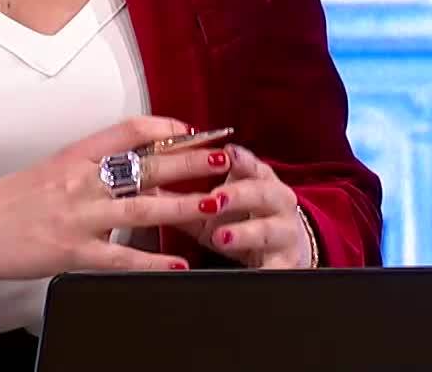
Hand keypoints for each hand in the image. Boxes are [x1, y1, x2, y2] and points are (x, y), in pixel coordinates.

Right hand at [0, 115, 236, 287]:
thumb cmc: (14, 200)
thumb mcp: (54, 168)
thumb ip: (95, 164)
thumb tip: (142, 164)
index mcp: (75, 154)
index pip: (128, 130)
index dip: (166, 128)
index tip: (194, 130)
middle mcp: (79, 180)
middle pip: (145, 164)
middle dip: (190, 161)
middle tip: (225, 157)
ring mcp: (77, 216)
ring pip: (141, 206)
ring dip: (182, 204)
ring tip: (214, 202)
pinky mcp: (72, 252)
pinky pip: (120, 256)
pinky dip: (152, 261)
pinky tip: (178, 262)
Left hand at [175, 144, 314, 269]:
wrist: (283, 249)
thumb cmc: (240, 220)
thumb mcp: (216, 207)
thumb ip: (187, 197)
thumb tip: (144, 187)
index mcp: (261, 180)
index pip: (253, 165)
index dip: (242, 160)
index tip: (227, 154)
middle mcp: (278, 202)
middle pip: (263, 193)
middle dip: (238, 195)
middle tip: (214, 199)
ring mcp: (285, 233)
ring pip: (270, 231)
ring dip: (245, 233)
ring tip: (220, 237)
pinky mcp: (286, 263)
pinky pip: (275, 269)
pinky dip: (262, 272)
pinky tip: (246, 276)